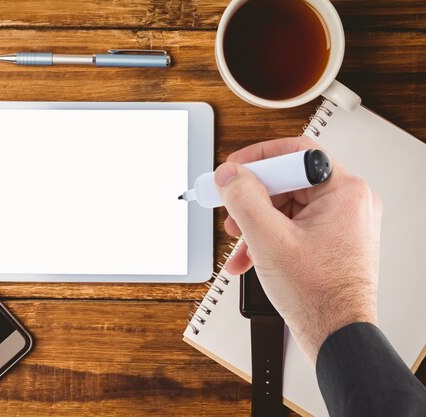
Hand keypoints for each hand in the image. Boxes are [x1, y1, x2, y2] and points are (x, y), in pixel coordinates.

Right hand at [219, 137, 381, 363]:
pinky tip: (250, 257)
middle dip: (252, 200)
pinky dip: (268, 238)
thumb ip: (243, 199)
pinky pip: (292, 227)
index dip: (258, 159)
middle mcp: (348, 204)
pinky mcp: (331, 242)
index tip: (233, 170)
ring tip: (238, 243)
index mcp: (345, 192)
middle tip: (230, 210)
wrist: (336, 337)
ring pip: (286, 208)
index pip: (296, 153)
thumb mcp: (268, 239)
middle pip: (287, 182)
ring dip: (255, 224)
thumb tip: (229, 174)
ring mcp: (341, 224)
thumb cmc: (319, 296)